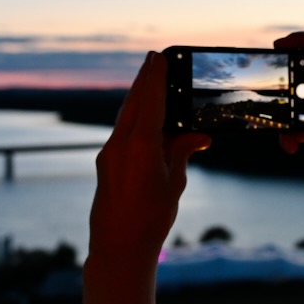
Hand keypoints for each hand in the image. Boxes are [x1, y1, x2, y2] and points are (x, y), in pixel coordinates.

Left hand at [88, 51, 210, 262]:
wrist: (118, 246)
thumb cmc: (151, 217)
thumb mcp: (174, 181)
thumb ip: (182, 151)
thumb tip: (196, 135)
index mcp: (140, 144)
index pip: (151, 100)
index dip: (156, 77)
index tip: (160, 57)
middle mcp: (120, 143)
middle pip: (133, 101)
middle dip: (144, 79)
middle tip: (154, 58)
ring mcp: (110, 153)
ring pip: (125, 115)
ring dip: (138, 97)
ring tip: (149, 81)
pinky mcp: (106, 163)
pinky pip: (122, 131)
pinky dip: (134, 117)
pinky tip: (143, 118)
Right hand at [274, 31, 303, 186]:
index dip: (301, 39)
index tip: (280, 45)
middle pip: (299, 74)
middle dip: (281, 80)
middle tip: (268, 91)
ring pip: (292, 106)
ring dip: (281, 117)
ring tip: (281, 130)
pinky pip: (295, 131)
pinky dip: (288, 138)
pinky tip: (292, 147)